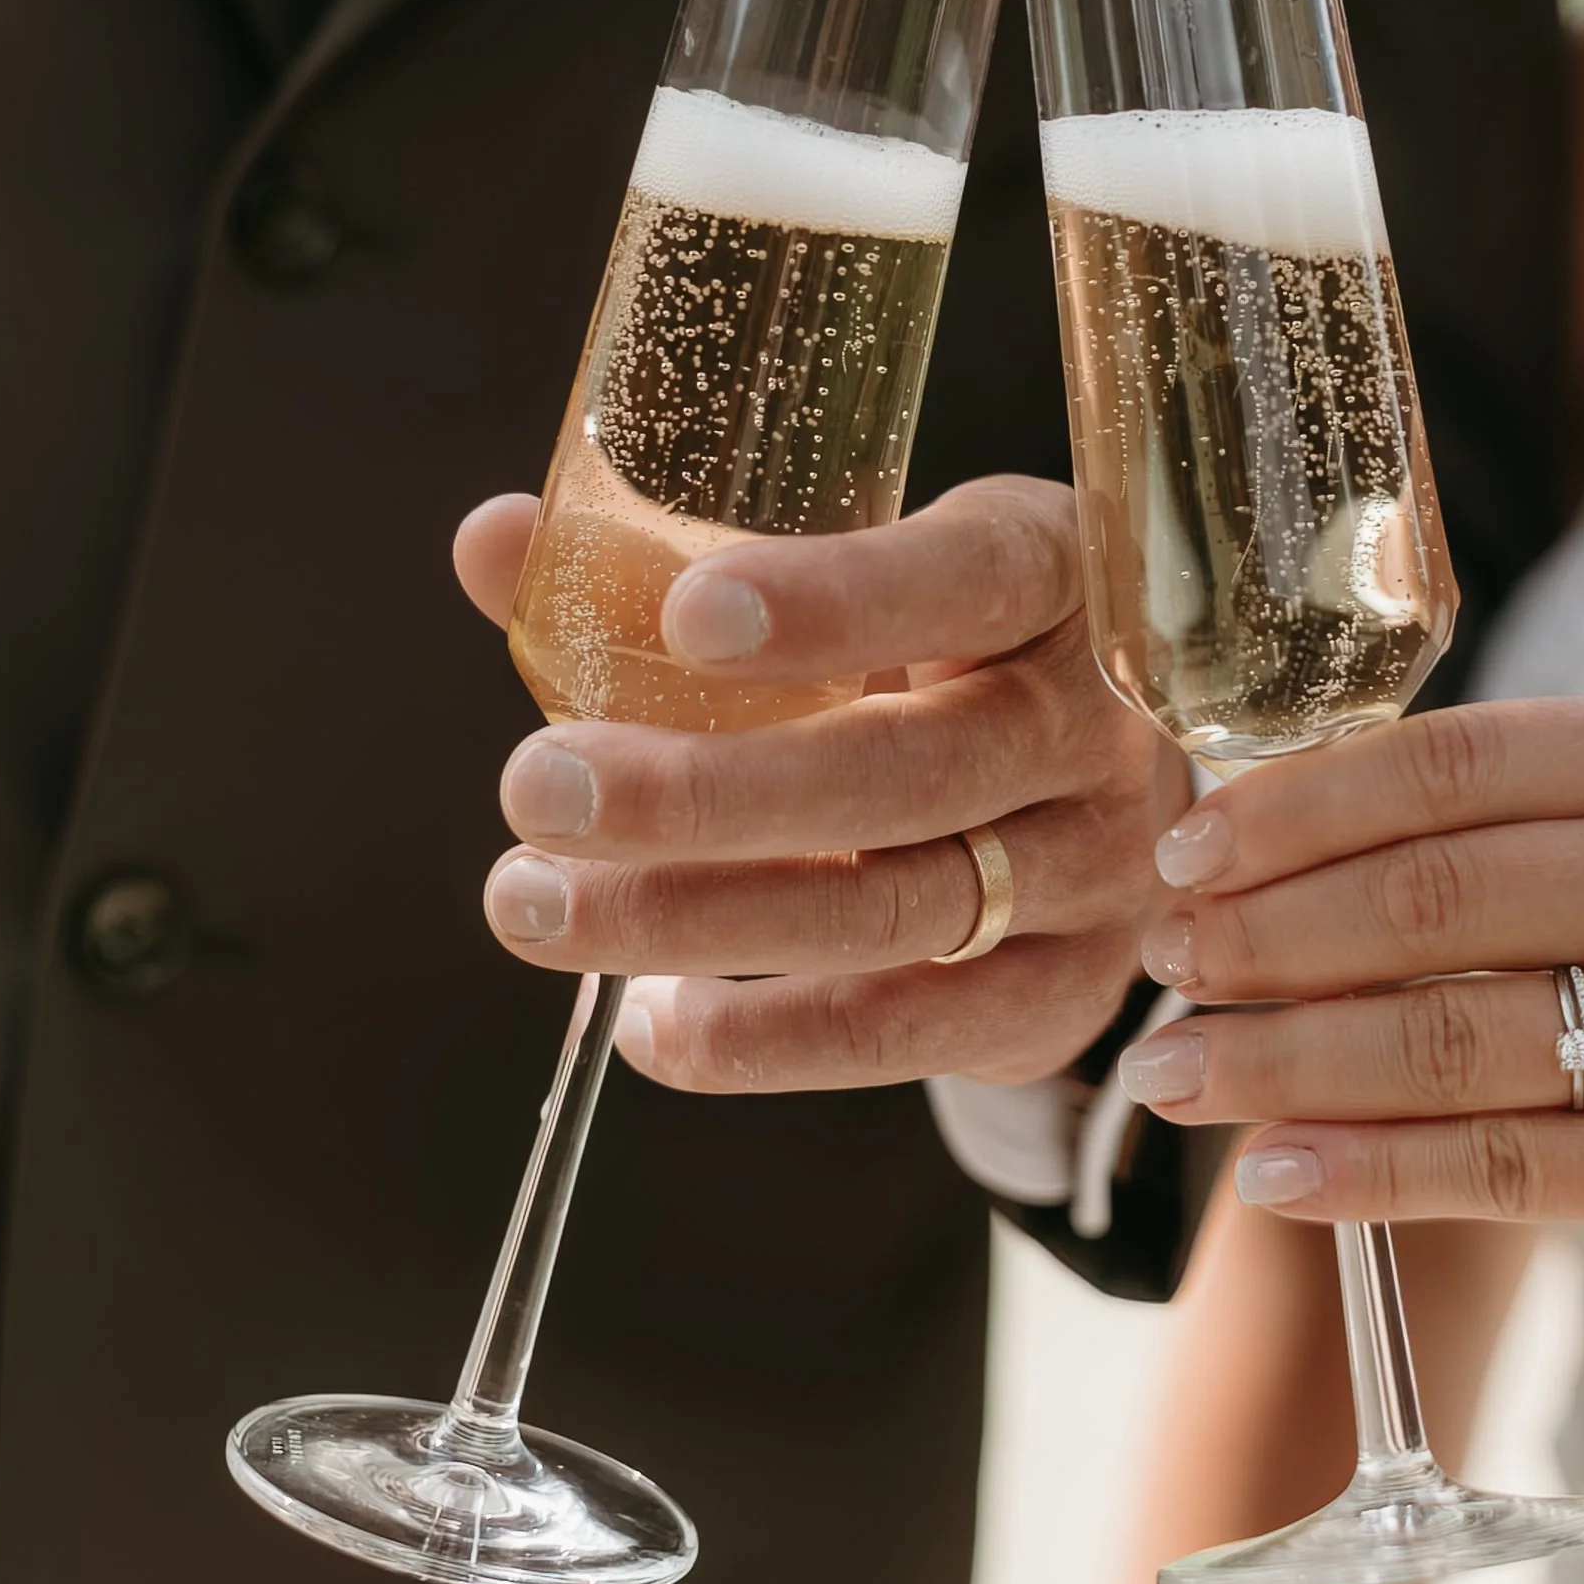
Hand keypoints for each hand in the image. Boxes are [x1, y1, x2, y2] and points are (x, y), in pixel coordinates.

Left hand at [457, 475, 1182, 1093]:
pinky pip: (906, 1033)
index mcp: (1047, 576)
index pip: (960, 579)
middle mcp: (1088, 725)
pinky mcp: (1059, 994)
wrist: (1085, 794)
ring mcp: (1093, 871)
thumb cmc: (921, 657)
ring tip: (534, 906)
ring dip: (694, 919)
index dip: (833, 602)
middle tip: (535, 789)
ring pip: (892, 913)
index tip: (684, 616)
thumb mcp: (835, 587)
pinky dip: (767, 1040)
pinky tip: (648, 1019)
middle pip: (906, 772)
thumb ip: (664, 565)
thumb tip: (490, 543)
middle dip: (705, 794)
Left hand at [1113, 699, 1583, 1311]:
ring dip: (1282, 1060)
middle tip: (1157, 963)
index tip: (1181, 851)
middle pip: (1432, 900)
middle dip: (1263, 935)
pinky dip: (1369, 1173)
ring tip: (1175, 1071)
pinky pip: (1505, 1167)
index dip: (1294, 810)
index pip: (1449, 768)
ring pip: (1451, 1040)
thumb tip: (1254, 848)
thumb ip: (1510, 827)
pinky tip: (1275, 1173)